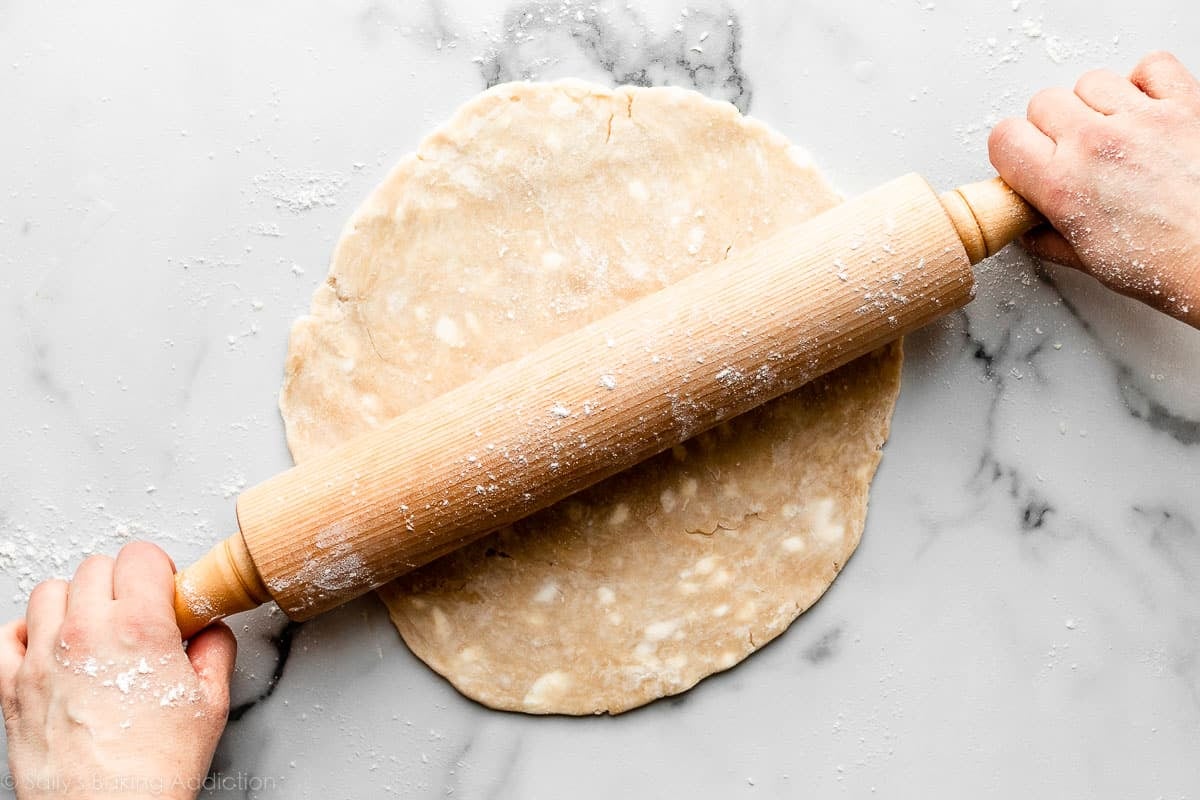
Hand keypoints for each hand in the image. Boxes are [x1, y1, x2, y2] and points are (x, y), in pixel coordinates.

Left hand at [0, 542, 235, 798]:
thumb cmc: (154, 769)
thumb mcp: (212, 702)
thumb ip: (214, 650)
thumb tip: (208, 631)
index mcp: (138, 628)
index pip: (140, 556)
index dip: (158, 570)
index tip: (166, 594)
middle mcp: (84, 633)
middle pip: (95, 567)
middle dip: (121, 583)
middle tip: (137, 614)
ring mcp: (41, 658)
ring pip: (49, 591)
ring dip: (74, 601)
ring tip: (95, 629)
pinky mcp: (12, 686)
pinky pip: (7, 633)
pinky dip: (26, 633)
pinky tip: (51, 649)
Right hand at [989, 51, 1199, 327]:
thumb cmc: (1167, 264)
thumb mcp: (1089, 261)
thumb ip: (1048, 239)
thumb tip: (1031, 228)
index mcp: (1063, 184)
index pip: (1004, 138)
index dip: (1010, 150)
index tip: (1024, 161)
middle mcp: (1096, 144)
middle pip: (1044, 102)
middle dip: (1050, 126)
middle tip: (1068, 151)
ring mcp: (1142, 119)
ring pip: (1092, 80)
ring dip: (1095, 102)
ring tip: (1110, 130)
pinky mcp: (1184, 105)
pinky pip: (1152, 65)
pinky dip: (1146, 80)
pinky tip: (1145, 108)